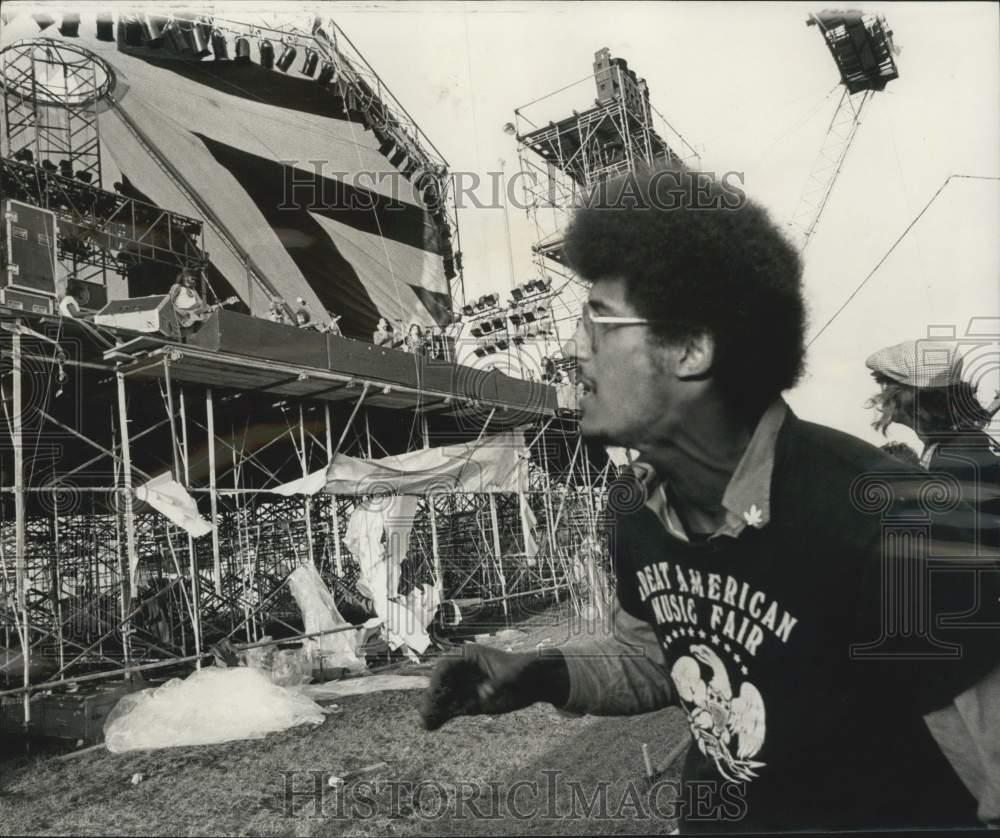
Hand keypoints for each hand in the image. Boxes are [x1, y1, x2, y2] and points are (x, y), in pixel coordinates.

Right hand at [419, 644, 566, 730]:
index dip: (438, 679)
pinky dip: (441, 717)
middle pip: (441, 683)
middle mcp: (464, 671)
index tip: (435, 693)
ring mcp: (466, 687)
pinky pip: (451, 709)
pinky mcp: (470, 703)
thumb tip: (485, 693)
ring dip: (433, 710)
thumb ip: (500, 682)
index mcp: (470, 656)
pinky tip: (430, 727)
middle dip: (433, 698)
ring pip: (444, 699)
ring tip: (425, 725)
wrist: (537, 682)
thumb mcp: (515, 673)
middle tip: (425, 713)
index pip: (446, 665)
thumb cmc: (526, 670)